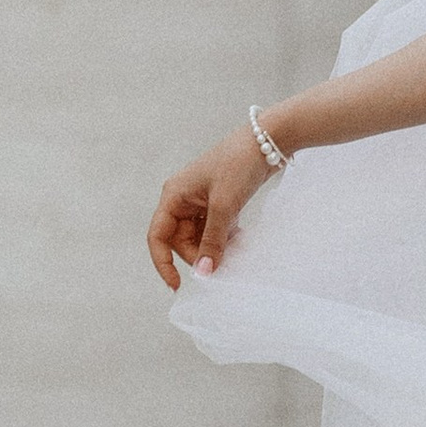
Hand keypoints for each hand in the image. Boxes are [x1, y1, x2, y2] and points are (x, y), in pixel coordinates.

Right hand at [147, 130, 275, 288]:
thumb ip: (212, 241)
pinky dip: (224, 238)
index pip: (158, 236)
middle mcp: (182, 199)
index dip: (163, 263)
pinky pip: (213, 229)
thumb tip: (203, 271)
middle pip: (180, 240)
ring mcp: (200, 201)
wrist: (267, 141)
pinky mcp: (217, 202)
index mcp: (174, 196)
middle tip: (220, 265)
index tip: (177, 285)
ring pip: (199, 236)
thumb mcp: (224, 206)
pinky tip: (238, 240)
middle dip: (198, 255)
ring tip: (233, 251)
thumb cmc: (238, 165)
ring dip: (213, 247)